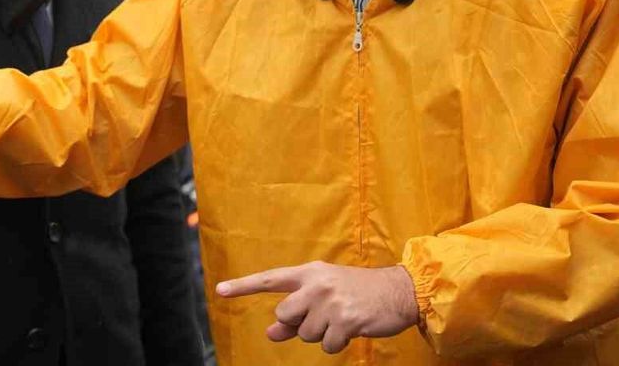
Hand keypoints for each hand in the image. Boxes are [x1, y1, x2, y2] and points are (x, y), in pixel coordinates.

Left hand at [215, 261, 419, 353]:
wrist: (399, 291)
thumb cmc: (357, 293)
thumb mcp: (324, 295)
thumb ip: (296, 313)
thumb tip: (270, 333)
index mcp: (309, 273)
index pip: (270, 279)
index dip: (243, 286)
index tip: (220, 290)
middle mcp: (317, 284)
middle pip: (285, 316)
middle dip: (299, 324)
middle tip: (323, 316)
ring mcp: (331, 301)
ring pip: (306, 334)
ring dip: (322, 334)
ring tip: (341, 319)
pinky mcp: (345, 319)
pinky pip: (326, 346)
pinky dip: (337, 344)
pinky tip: (351, 329)